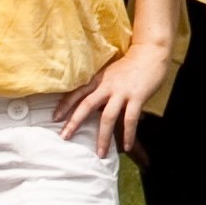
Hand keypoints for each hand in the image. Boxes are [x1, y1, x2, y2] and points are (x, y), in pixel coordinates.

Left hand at [60, 41, 173, 158]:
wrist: (150, 51)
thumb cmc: (131, 63)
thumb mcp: (110, 72)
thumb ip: (102, 86)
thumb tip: (95, 105)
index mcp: (99, 79)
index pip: (77, 93)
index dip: (65, 105)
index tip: (55, 118)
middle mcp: (107, 86)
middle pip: (86, 106)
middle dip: (74, 123)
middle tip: (64, 138)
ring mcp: (122, 92)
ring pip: (107, 117)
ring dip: (103, 137)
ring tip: (101, 153)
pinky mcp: (137, 96)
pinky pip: (130, 119)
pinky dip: (128, 134)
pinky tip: (126, 147)